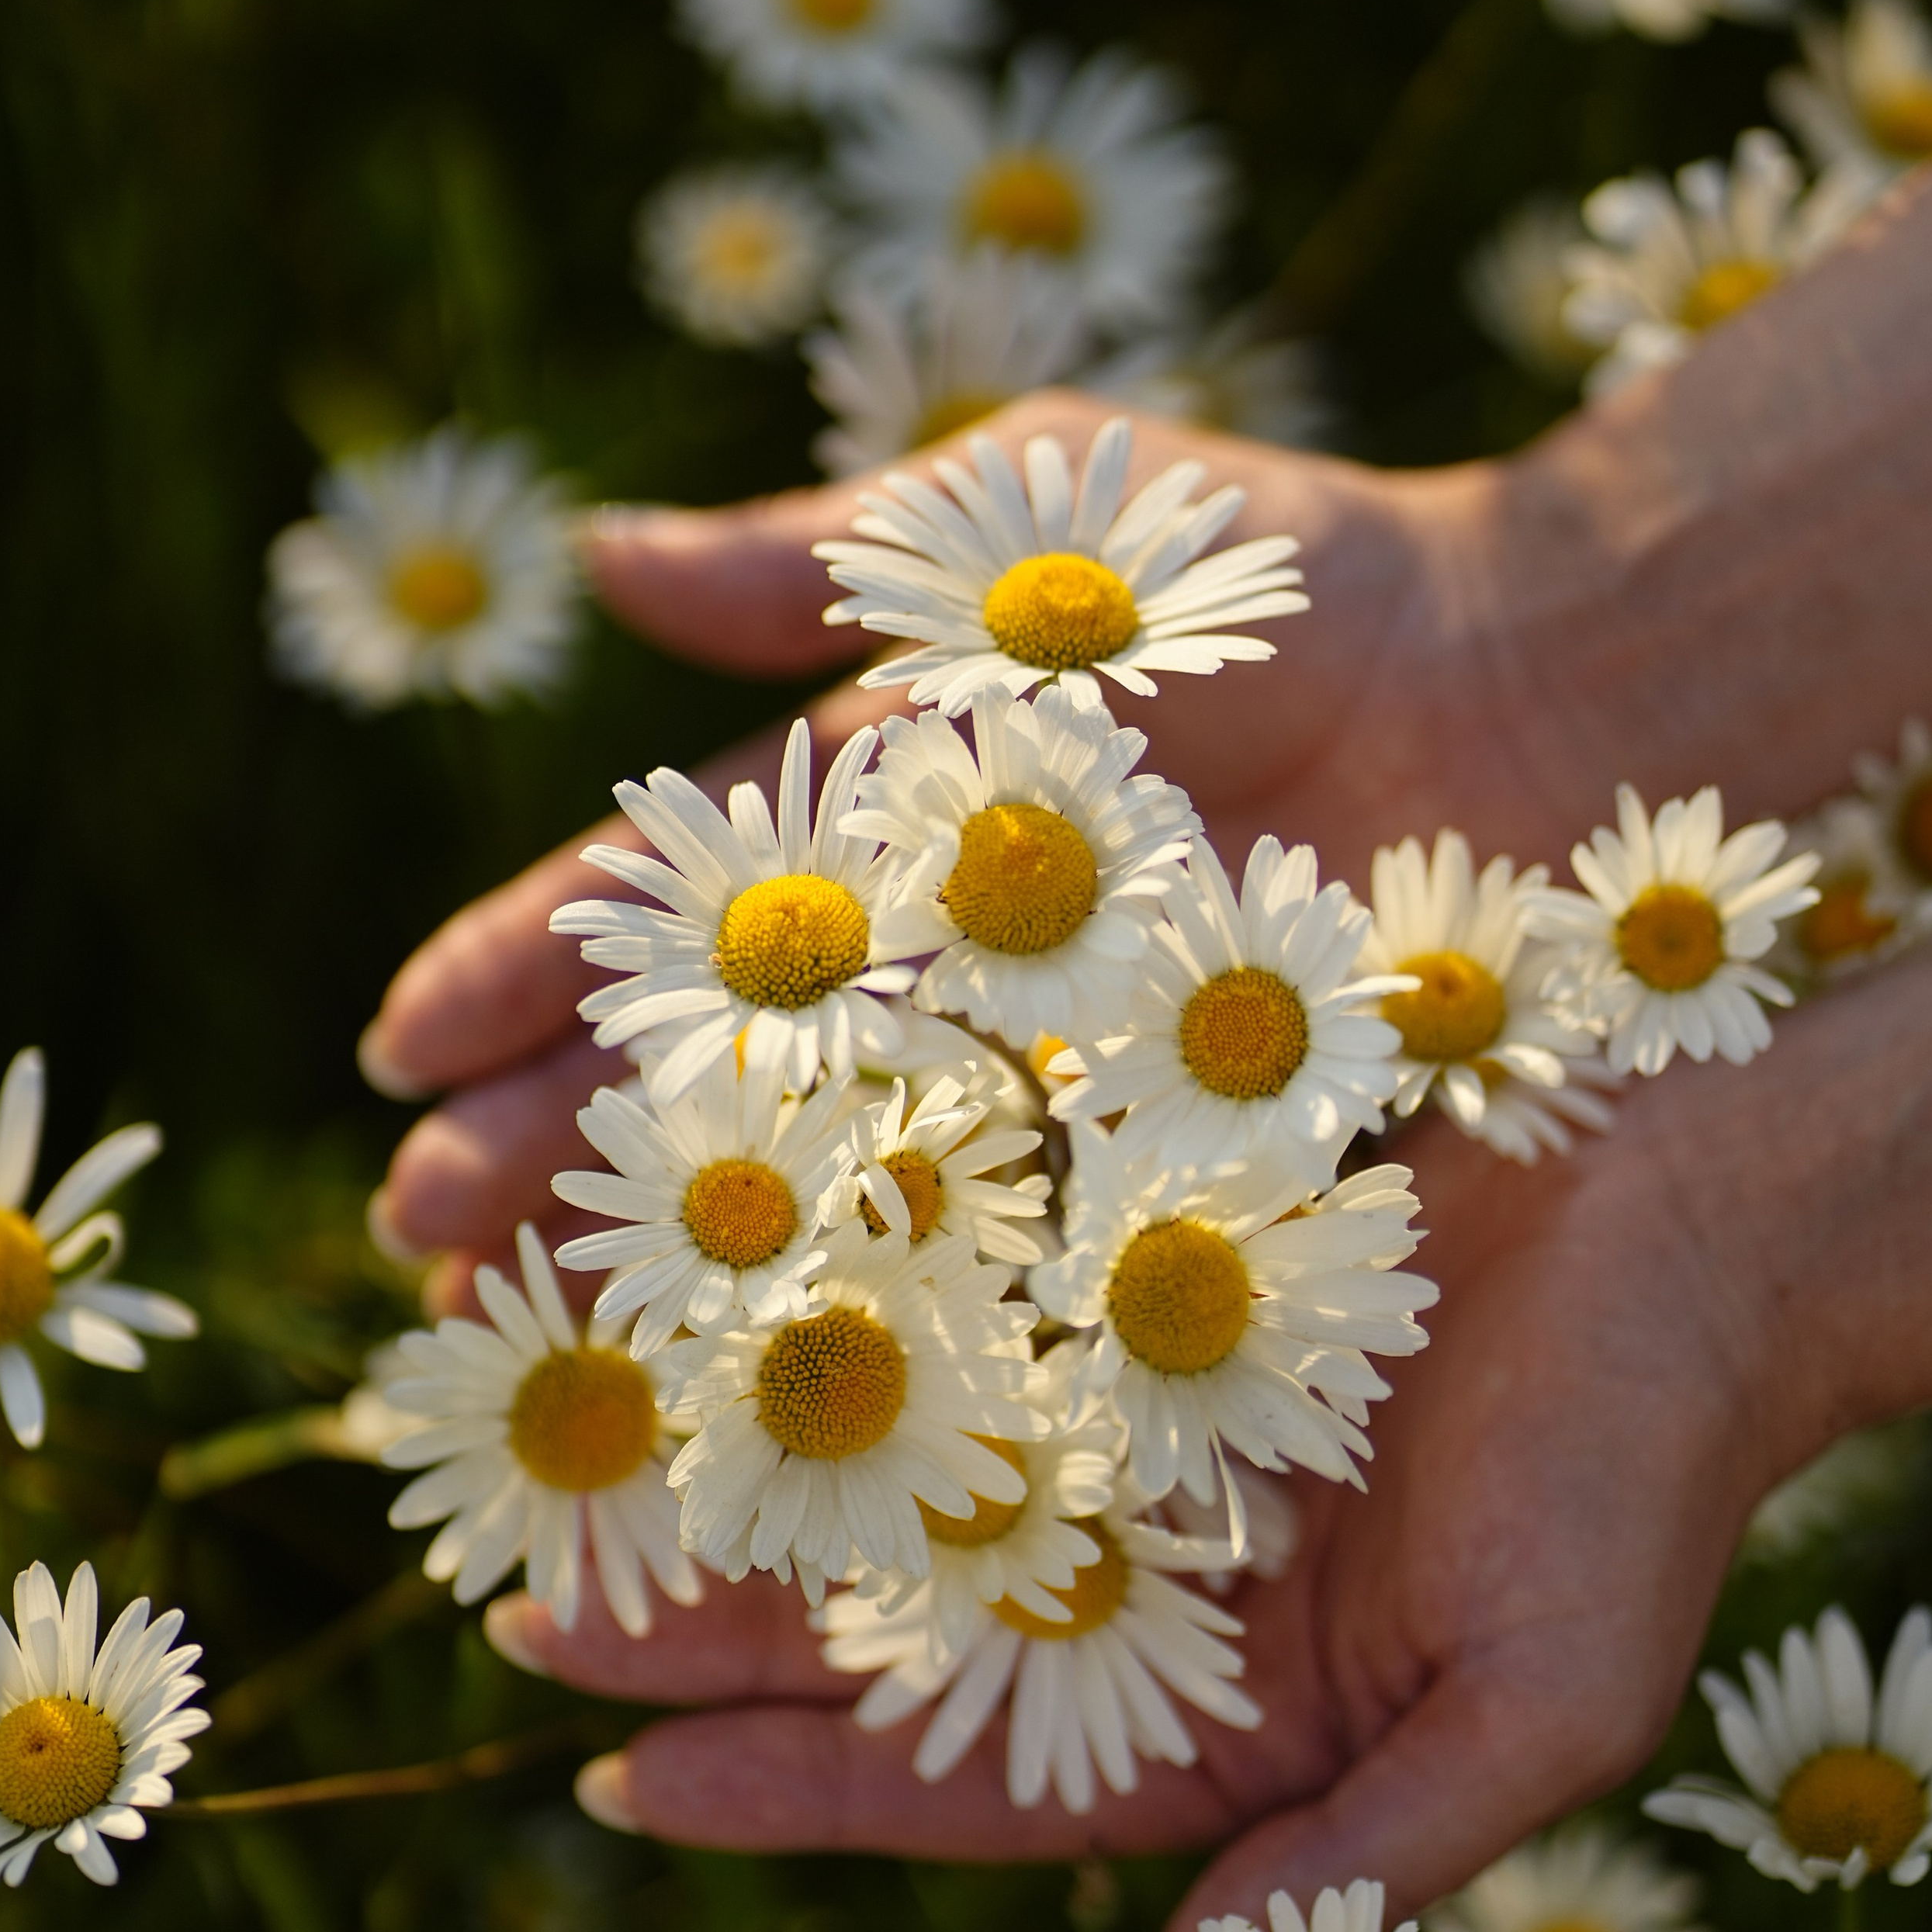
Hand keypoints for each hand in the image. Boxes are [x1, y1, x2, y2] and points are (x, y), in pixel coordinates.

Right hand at [360, 393, 1517, 1298]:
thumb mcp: (1035, 534)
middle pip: (715, 1080)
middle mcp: (935, 975)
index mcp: (877, 826)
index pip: (665, 910)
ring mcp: (1042, 1081)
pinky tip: (798, 1397)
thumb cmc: (1278, 584)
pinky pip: (1014, 1255)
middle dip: (560, 1153)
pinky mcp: (1164, 1164)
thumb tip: (596, 556)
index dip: (522, 973)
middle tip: (424, 1246)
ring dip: (690, 1268)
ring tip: (552, 1344)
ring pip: (832, 1190)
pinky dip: (907, 1325)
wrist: (1533, 683)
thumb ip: (825, 554)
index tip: (398, 1049)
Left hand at [481, 948, 1931, 1931]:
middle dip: (712, 1619)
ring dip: (738, 1450)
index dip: (799, 1786)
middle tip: (525, 1612)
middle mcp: (1151, 1559)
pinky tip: (713, 1260)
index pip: (975, 1771)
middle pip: (891, 1610)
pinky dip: (841, 1274)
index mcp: (1227, 1698)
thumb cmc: (1649, 1467)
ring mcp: (1128, 1395)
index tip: (620, 1786)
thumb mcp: (1542, 1696)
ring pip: (892, 1442)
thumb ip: (1368, 1849)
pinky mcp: (1134, 1245)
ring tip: (566, 1453)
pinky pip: (954, 1269)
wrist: (1716, 1207)